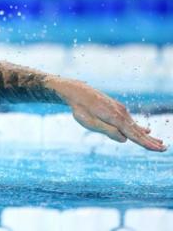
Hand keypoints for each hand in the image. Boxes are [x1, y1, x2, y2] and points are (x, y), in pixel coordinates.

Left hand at [51, 79, 166, 151]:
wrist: (77, 91)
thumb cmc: (81, 109)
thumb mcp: (90, 122)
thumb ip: (107, 131)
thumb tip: (125, 140)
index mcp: (116, 118)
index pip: (134, 134)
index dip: (146, 143)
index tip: (159, 149)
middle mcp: (121, 113)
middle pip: (138, 130)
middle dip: (151, 140)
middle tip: (164, 149)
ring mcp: (120, 110)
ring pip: (135, 125)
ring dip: (146, 135)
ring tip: (159, 143)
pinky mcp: (116, 108)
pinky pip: (130, 120)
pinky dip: (139, 127)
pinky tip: (146, 130)